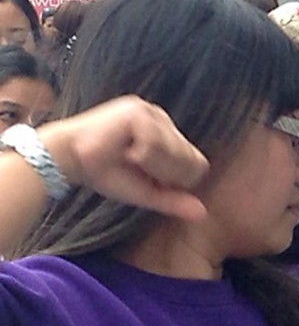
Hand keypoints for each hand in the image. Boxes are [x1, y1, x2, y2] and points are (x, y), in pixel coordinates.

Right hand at [43, 96, 208, 219]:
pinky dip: (139, 154)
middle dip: (164, 173)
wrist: (68, 160)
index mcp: (168, 136)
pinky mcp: (137, 111)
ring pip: (176, 152)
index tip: (148, 177)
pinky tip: (121, 148)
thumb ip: (173, 201)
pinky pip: (156, 144)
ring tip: (126, 156)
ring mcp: (152, 113)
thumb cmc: (105, 174)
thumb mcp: (145, 192)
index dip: (175, 180)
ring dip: (150, 164)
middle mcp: (163, 121)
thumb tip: (202, 214)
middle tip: (134, 165)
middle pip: (191, 160)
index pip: (198, 165)